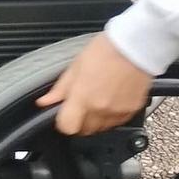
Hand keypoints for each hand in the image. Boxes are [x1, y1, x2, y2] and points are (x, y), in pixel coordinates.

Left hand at [36, 34, 153, 135]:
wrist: (134, 48)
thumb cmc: (105, 51)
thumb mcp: (75, 66)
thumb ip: (60, 89)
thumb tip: (45, 102)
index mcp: (83, 97)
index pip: (67, 127)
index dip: (62, 122)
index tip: (63, 115)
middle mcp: (101, 108)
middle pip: (84, 131)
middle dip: (79, 121)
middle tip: (80, 105)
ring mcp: (118, 112)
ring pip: (101, 129)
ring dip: (95, 120)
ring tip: (96, 99)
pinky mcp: (132, 111)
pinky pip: (117, 123)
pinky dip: (111, 117)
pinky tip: (110, 100)